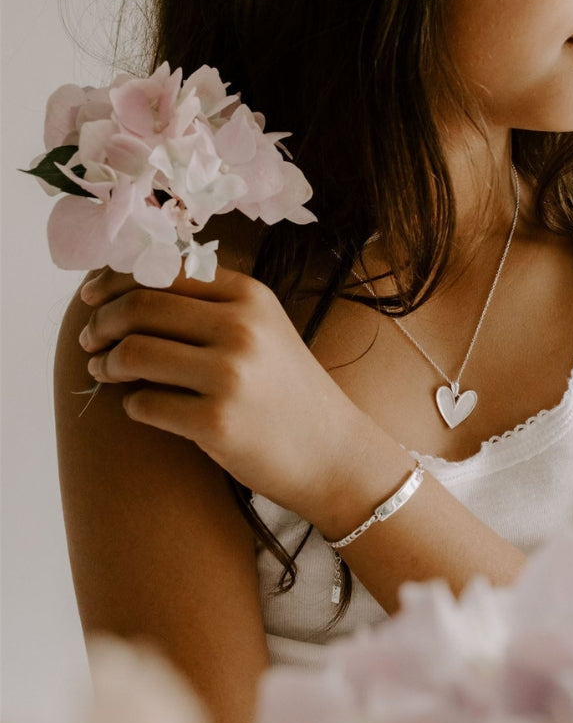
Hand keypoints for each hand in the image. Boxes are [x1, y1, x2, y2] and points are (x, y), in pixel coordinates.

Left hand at [78, 266, 376, 521]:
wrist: (333, 453)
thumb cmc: (287, 391)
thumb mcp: (263, 329)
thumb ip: (209, 303)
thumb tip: (125, 286)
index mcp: (251, 296)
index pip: (163, 270)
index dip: (114, 280)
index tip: (91, 297)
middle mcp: (241, 328)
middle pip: (140, 307)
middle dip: (101, 323)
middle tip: (90, 340)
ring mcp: (230, 376)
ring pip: (133, 353)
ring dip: (105, 363)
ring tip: (103, 372)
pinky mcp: (216, 423)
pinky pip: (143, 404)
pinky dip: (131, 404)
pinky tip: (141, 406)